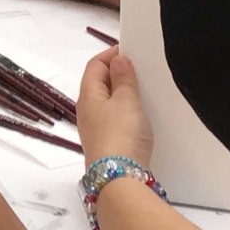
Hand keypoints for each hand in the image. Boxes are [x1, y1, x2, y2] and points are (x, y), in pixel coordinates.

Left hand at [76, 48, 154, 167]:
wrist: (118, 178)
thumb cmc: (121, 134)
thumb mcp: (126, 100)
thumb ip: (123, 78)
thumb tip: (117, 59)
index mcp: (87, 94)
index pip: (94, 65)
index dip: (110, 55)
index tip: (130, 51)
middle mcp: (86, 110)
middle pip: (99, 83)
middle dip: (117, 74)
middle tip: (140, 70)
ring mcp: (94, 128)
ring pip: (107, 102)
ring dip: (122, 93)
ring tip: (143, 90)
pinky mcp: (105, 142)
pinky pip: (113, 118)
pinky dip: (124, 111)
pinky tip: (139, 116)